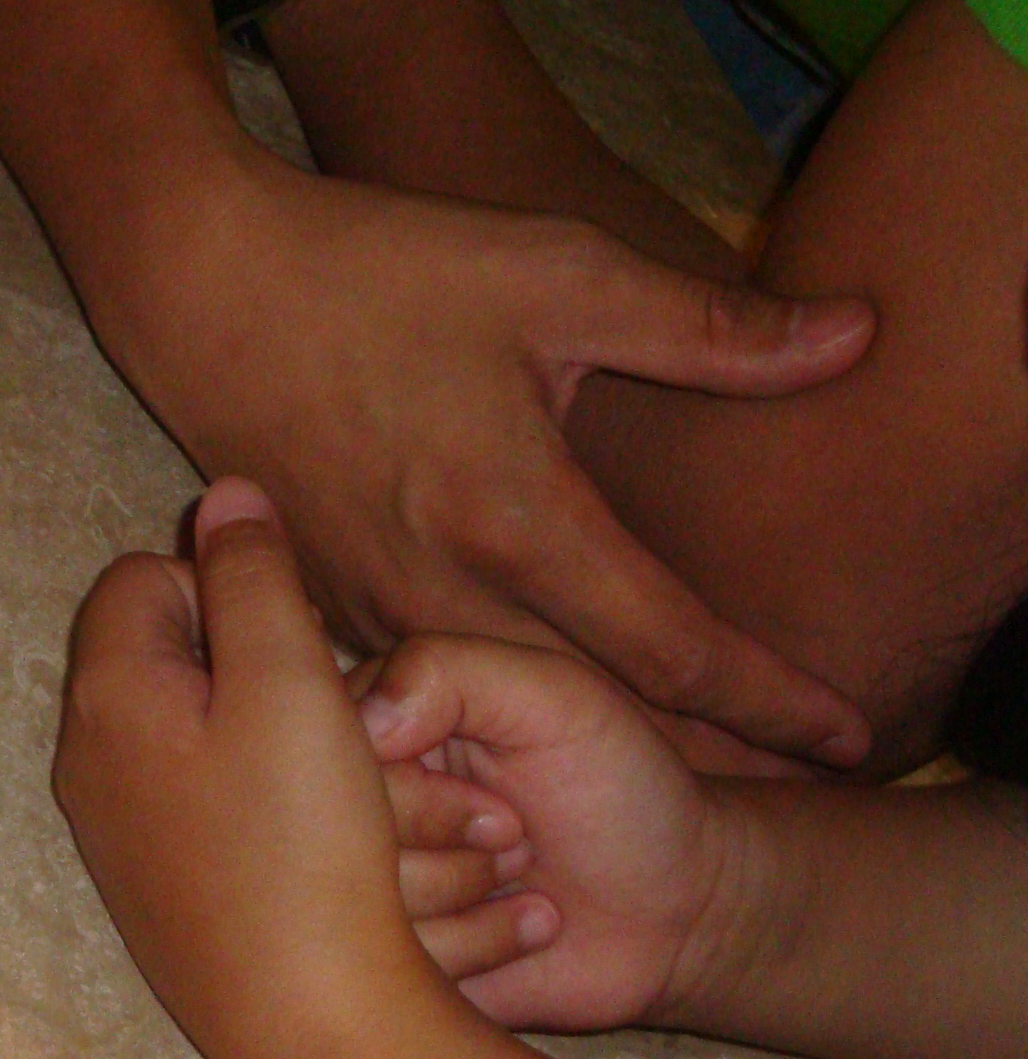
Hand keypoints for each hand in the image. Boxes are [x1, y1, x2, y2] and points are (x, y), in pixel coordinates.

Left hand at [53, 478, 449, 1058]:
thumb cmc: (304, 843)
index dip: (229, 582)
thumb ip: (254, 575)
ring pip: (190, 732)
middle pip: (164, 654)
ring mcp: (117, 835)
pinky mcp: (158, 891)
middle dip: (252, 656)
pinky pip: (203, 804)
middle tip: (325, 700)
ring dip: (266, 729)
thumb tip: (225, 495)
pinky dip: (261, 797)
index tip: (296, 634)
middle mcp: (88, 763)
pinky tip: (317, 830)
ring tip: (337, 769)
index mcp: (106, 696)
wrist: (307, 1021)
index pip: (143, 579)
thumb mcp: (290, 678)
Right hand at [111, 157, 874, 768]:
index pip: (672, 646)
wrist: (204, 288)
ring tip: (666, 780)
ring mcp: (372, 612)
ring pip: (498, 714)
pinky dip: (486, 716)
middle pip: (595, 710)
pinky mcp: (322, 610)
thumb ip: (710, 327)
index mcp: (516, 518)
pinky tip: (520, 731)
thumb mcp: (558, 276)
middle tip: (782, 788)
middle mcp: (442, 590)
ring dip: (581, 748)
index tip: (850, 742)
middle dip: (695, 754)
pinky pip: (424, 688)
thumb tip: (854, 337)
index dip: (772, 701)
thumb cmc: (379, 270)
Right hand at [357, 632, 747, 1033]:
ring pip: (360, 913)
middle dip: (452, 847)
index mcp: (372, 733)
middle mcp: (352, 814)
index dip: (415, 794)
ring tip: (523, 879)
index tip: (498, 796)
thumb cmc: (618, 785)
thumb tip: (360, 722)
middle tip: (519, 833)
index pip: (323, 768)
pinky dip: (478, 948)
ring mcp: (366, 894)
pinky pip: (392, 971)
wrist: (679, 903)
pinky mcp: (391, 965)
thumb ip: (447, 671)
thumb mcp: (554, 697)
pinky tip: (524, 929)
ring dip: (469, 898)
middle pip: (336, 847)